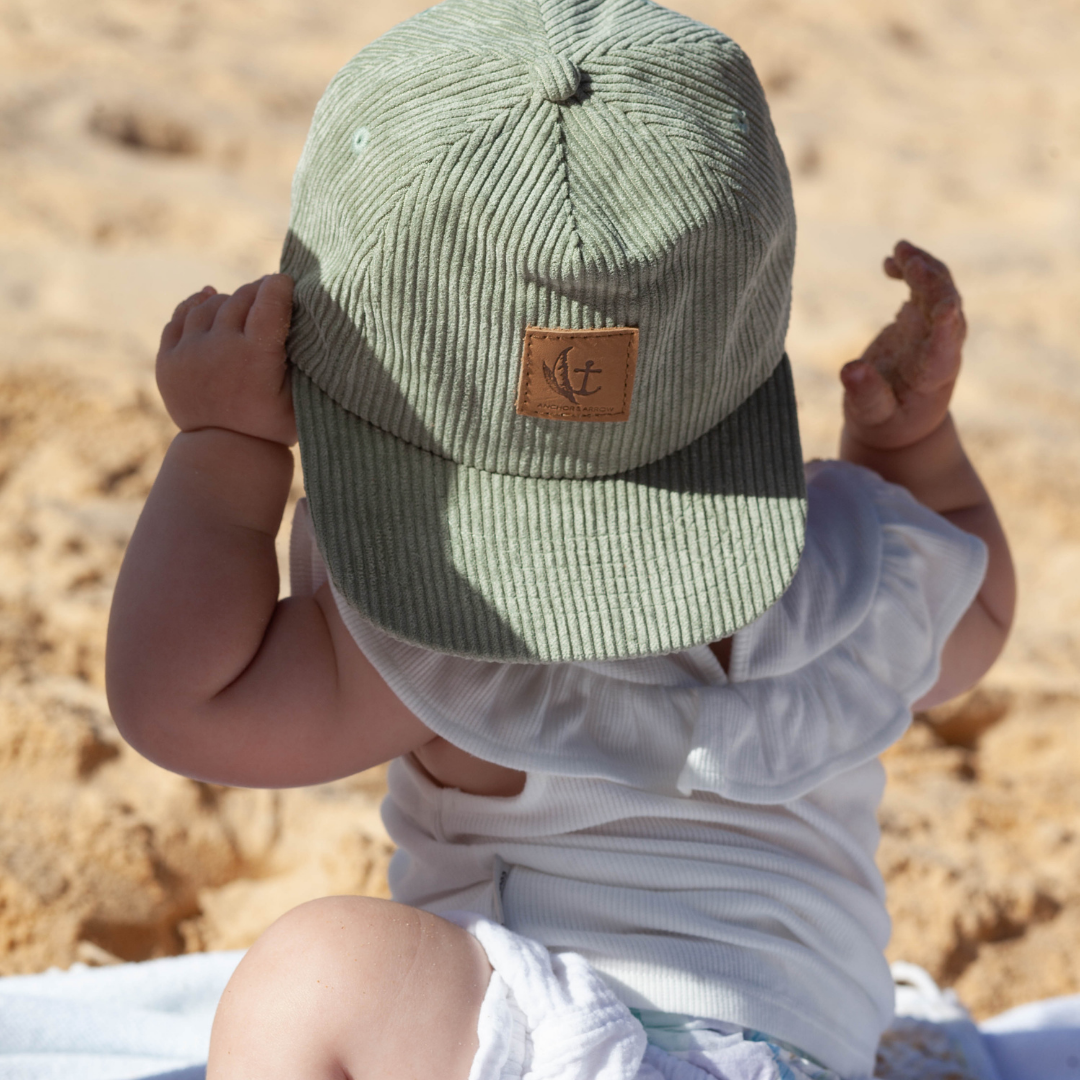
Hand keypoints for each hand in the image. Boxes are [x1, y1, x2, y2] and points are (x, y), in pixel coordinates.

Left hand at [157, 274, 296, 445]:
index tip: (287, 282)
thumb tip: (303, 317)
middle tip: (269, 294)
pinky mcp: (168, 361)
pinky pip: (180, 318)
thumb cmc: (273, 425)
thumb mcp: (299, 394)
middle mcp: (220, 348)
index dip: (280, 285)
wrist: (225, 454)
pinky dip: (195, 304)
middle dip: (257, 291)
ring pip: (210, 305)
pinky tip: (208, 299)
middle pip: (240, 298)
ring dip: (228, 300)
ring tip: (241, 306)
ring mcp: (190, 353)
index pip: (269, 299)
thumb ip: (301, 357)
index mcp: (257, 355)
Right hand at [840, 241, 965, 451]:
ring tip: (899, 249)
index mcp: (933, 375)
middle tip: (910, 262)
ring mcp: (935, 330)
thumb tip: (850, 369)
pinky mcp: (922, 319)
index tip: (945, 306)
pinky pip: (926, 287)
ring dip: (924, 267)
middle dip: (933, 283)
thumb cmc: (884, 422)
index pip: (946, 347)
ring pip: (941, 290)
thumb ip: (864, 395)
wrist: (899, 420)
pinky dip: (911, 270)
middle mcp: (941, 347)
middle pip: (948, 308)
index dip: (947, 326)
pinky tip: (889, 261)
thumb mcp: (871, 417)